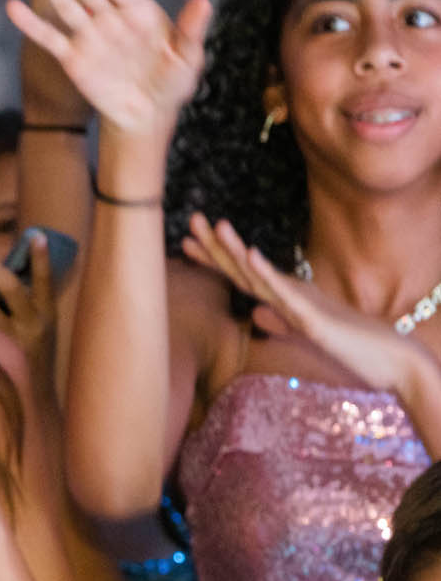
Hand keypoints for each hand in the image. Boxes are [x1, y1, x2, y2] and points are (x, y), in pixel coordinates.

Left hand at [0, 235, 56, 374]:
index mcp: (47, 312)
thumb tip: (0, 274)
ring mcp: (14, 340)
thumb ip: (23, 303)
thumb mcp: (39, 326)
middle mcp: (34, 324)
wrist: (38, 400)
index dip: (41, 258)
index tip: (34, 234)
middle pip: (9, 287)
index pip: (46, 279)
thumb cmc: (35, 357)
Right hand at [5, 0, 211, 136]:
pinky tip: (14, 7)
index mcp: (137, 11)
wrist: (147, 114)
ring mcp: (89, 36)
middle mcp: (109, 17)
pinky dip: (32, 24)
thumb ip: (191, 30)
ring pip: (63, 3)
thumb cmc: (172, 83)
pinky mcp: (72, 58)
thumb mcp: (189, 57)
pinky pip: (50, 39)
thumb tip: (203, 2)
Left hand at [182, 213, 433, 396]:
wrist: (395, 362)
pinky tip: (250, 255)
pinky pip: (286, 294)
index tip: (186, 243)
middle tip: (192, 219)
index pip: (242, 276)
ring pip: (262, 274)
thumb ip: (282, 322)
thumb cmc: (354, 349)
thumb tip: (256, 313)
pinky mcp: (315, 319)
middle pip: (246, 268)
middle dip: (216, 245)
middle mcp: (293, 294)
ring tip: (216, 225)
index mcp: (287, 299)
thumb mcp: (307, 336)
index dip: (214, 259)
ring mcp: (303, 304)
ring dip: (237, 250)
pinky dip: (266, 273)